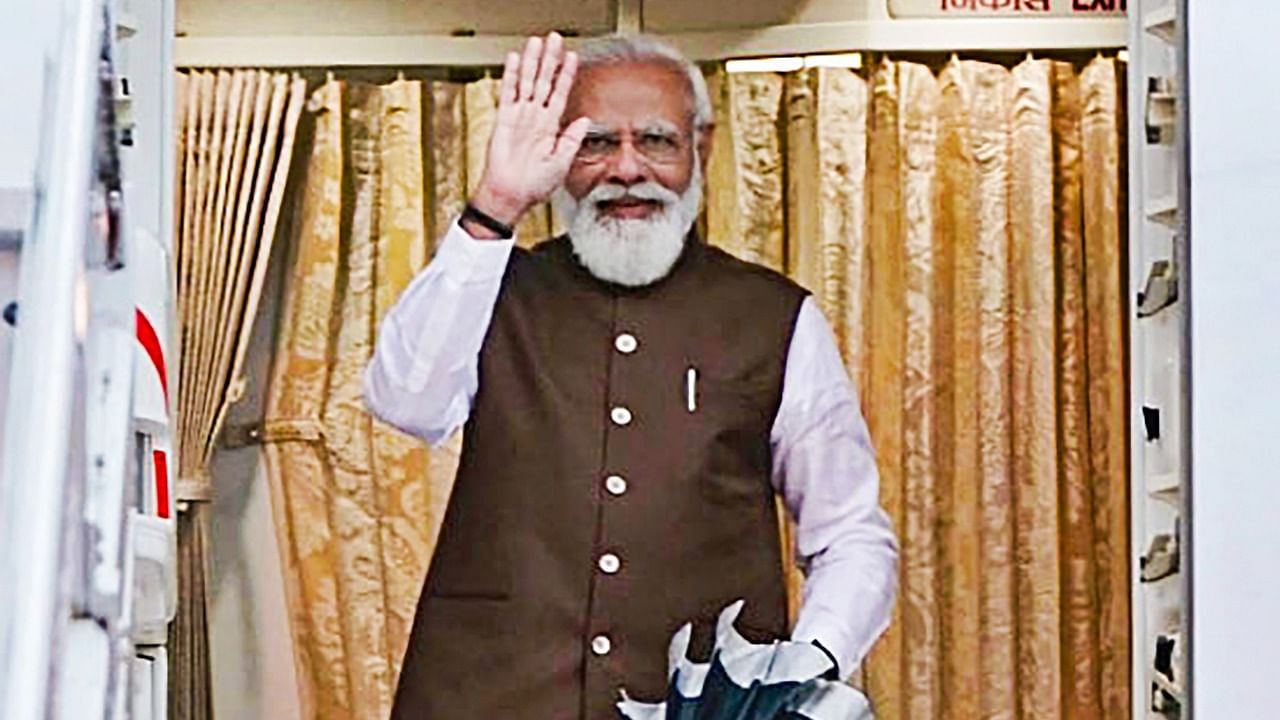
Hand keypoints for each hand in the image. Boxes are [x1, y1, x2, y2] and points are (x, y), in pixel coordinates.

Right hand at [470, 33, 590, 231]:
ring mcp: (519, 117)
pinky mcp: (503, 120)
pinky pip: (508, 93)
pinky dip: (510, 75)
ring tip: (536, 41)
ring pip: (526, 81)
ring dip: (531, 61)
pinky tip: (514, 59)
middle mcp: (535, 118)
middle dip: (549, 59)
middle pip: (543, 81)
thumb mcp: (562, 162)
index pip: (560, 94)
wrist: (512, 195)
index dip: (566, 75)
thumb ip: (572, 139)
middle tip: (554, 38)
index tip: (573, 57)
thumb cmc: (535, 185)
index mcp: (550, 127)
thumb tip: (584, 119)